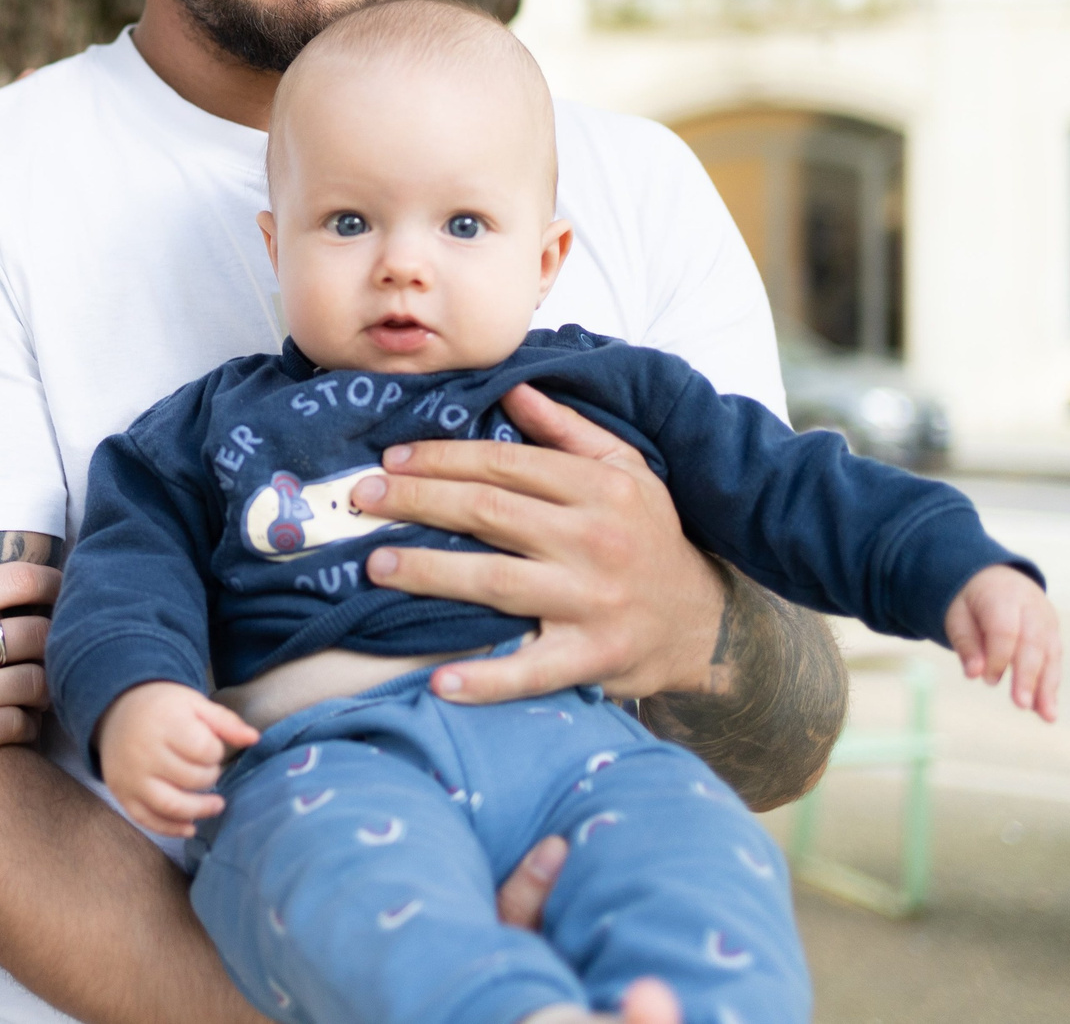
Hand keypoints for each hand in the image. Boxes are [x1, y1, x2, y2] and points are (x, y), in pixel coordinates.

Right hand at [0, 490, 59, 799]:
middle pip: (40, 633)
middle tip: (59, 646)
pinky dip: (26, 724)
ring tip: (42, 686)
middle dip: (56, 638)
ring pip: (35, 682)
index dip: (54, 585)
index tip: (61, 593)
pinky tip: (18, 721)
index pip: (19, 580)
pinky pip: (16, 726)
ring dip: (45, 685)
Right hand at [97, 681, 259, 838]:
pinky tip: (190, 826)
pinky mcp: (121, 794)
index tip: (210, 746)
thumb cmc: (164, 708)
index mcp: (165, 723)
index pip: (204, 750)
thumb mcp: (195, 704)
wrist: (118, 709)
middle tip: (208, 768)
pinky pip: (147, 819)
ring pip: (171, 805)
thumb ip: (225, 722)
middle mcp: (144, 751)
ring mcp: (131, 776)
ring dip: (199, 810)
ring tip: (216, 805)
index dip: (215, 751)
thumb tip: (254, 739)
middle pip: (191, 779)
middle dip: (209, 776)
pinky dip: (171, 828)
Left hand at [349, 384, 725, 703]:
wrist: (705, 622)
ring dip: (429, 573)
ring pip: (496, 581)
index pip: (506, 464)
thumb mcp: (626, 470)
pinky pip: (531, 670)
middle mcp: (596, 540)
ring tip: (376, 565)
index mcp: (599, 488)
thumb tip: (512, 388)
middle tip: (363, 499)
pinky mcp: (594, 658)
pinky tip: (439, 681)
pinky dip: (485, 679)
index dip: (443, 458)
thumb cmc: (649, 537)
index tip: (392, 459)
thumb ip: (568, 430)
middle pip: (490, 513)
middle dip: (418, 502)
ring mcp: (593, 602)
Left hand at [944, 565, 1061, 720]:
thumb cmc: (970, 600)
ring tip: (1046, 716)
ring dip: (1048, 686)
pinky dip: (1051, 685)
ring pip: (1050, 654)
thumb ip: (966, 643)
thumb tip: (975, 675)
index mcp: (1003, 595)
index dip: (998, 657)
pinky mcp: (1054, 632)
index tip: (987, 680)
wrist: (995, 576)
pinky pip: (1054, 660)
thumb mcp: (956, 614)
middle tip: (1022, 704)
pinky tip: (1047, 710)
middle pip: (1033, 643)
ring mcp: (1047, 618)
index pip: (1005, 629)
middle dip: (1028, 675)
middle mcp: (1031, 606)